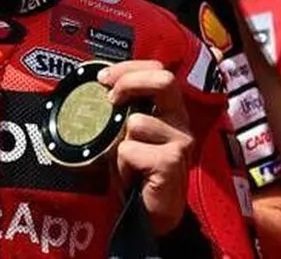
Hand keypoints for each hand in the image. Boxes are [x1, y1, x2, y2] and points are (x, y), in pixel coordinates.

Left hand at [101, 60, 195, 235]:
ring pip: (136, 121)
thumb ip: (123, 109)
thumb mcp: (127, 132)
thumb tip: (99, 85)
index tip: (104, 78)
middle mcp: (180, 121)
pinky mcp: (171, 161)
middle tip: (110, 99)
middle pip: (163, 80)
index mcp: (170, 109)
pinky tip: (133, 175)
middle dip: (129, 82)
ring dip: (120, 142)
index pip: (158, 70)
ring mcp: (180, 141)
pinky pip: (130, 150)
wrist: (149, 213)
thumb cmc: (137, 170)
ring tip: (127, 161)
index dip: (129, 68)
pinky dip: (122, 164)